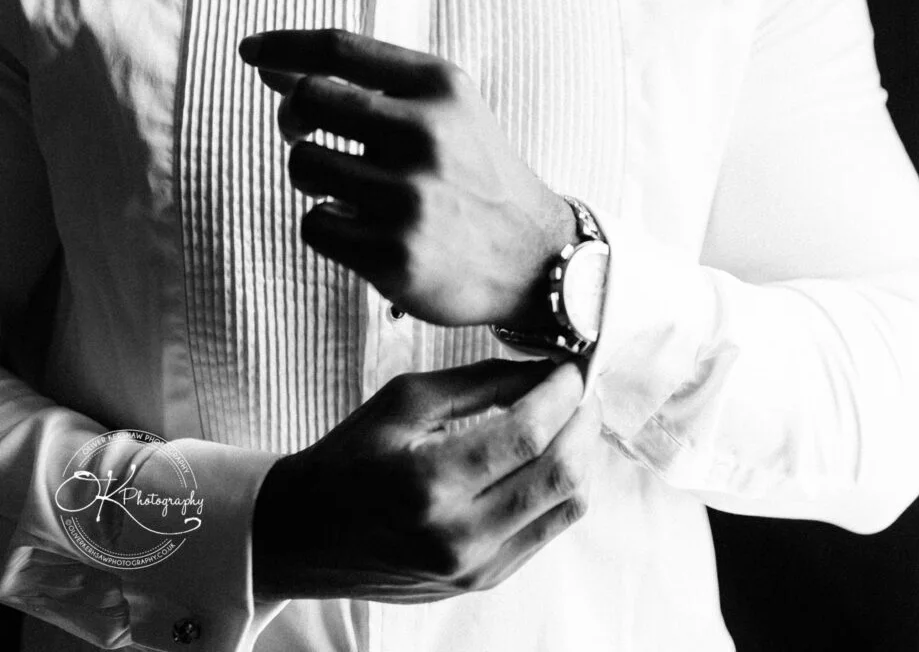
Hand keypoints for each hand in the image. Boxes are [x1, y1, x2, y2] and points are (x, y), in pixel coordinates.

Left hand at [238, 28, 575, 326]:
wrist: (536, 256)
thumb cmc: (473, 172)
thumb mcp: (444, 109)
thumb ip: (368, 83)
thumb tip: (271, 67)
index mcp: (440, 86)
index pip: (339, 48)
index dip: (283, 45)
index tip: (251, 51)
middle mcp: (427, 133)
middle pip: (309, 98)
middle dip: (293, 116)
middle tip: (304, 132)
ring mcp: (411, 196)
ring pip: (303, 164)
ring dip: (311, 175)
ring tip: (347, 187)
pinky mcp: (395, 254)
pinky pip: (314, 223)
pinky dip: (326, 224)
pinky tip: (361, 228)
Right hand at [251, 358, 598, 602]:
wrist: (307, 535)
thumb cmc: (349, 457)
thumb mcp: (404, 400)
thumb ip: (478, 382)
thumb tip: (543, 368)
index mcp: (430, 483)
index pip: (526, 436)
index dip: (562, 394)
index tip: (573, 365)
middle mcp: (458, 535)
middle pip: (560, 474)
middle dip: (584, 420)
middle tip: (582, 387)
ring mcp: (475, 567)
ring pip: (567, 506)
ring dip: (583, 454)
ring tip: (573, 417)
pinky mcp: (483, 581)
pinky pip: (548, 531)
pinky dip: (562, 487)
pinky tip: (551, 454)